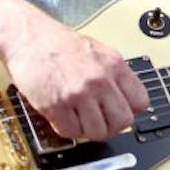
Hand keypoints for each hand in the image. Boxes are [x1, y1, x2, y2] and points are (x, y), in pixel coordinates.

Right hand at [0, 17, 150, 140]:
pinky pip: (71, 132)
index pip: (141, 102)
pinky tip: (63, 116)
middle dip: (112, 126)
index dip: (130, 110)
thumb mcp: (99, 52)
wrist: (28, 37)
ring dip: (88, 130)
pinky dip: (67, 129)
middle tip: (101, 122)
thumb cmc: (60, 44)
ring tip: (80, 118)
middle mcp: (100, 80)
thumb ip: (115, 75)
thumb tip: (128, 100)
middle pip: (123, 121)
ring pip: (98, 132)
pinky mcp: (56, 105)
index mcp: (115, 66)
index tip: (120, 111)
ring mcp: (79, 94)